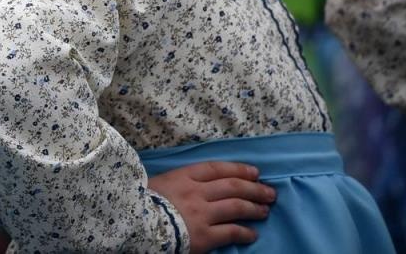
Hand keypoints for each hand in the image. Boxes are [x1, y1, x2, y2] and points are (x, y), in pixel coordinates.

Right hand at [148, 161, 275, 252]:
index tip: (255, 172)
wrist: (135, 224)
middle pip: (232, 186)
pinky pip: (231, 232)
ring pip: (236, 207)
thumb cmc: (142, 202)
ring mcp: (202, 214)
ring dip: (254, 208)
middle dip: (254, 189)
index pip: (216, 169)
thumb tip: (196, 183)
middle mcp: (196, 192)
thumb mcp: (158, 183)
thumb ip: (178, 181)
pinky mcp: (205, 236)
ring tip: (265, 211)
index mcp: (183, 177)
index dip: (238, 169)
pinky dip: (245, 233)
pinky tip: (252, 234)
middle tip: (270, 192)